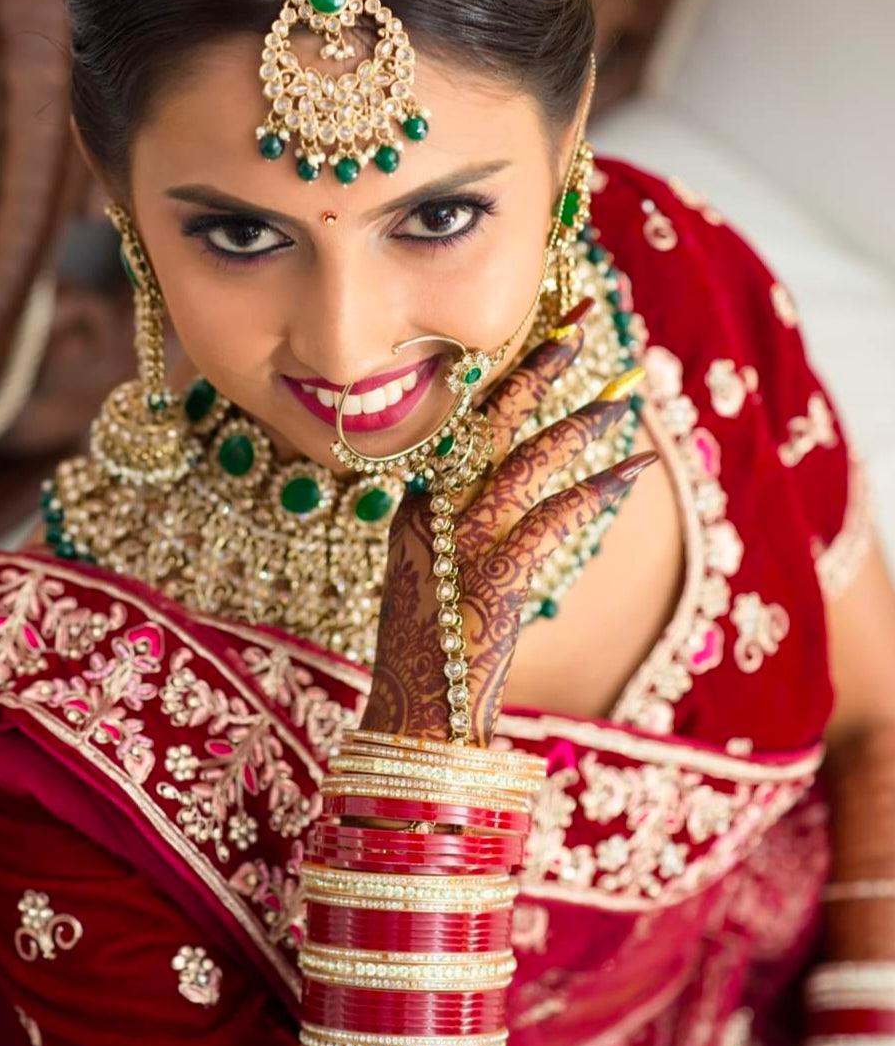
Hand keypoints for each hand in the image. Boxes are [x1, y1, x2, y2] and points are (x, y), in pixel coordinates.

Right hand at [360, 299, 657, 744]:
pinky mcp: (493, 579)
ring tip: (623, 397)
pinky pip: (553, 520)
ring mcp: (459, 544)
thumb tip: (502, 489)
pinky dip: (596, 491)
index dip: (500, 374)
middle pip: (488, 421)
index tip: (534, 334)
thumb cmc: (433, 656)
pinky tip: (630, 469)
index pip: (460, 422)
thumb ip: (454, 525)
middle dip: (536, 367)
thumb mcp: (431, 575)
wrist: (417, 722)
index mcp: (416, 506)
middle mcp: (431, 513)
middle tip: (578, 323)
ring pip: (526, 462)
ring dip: (580, 424)